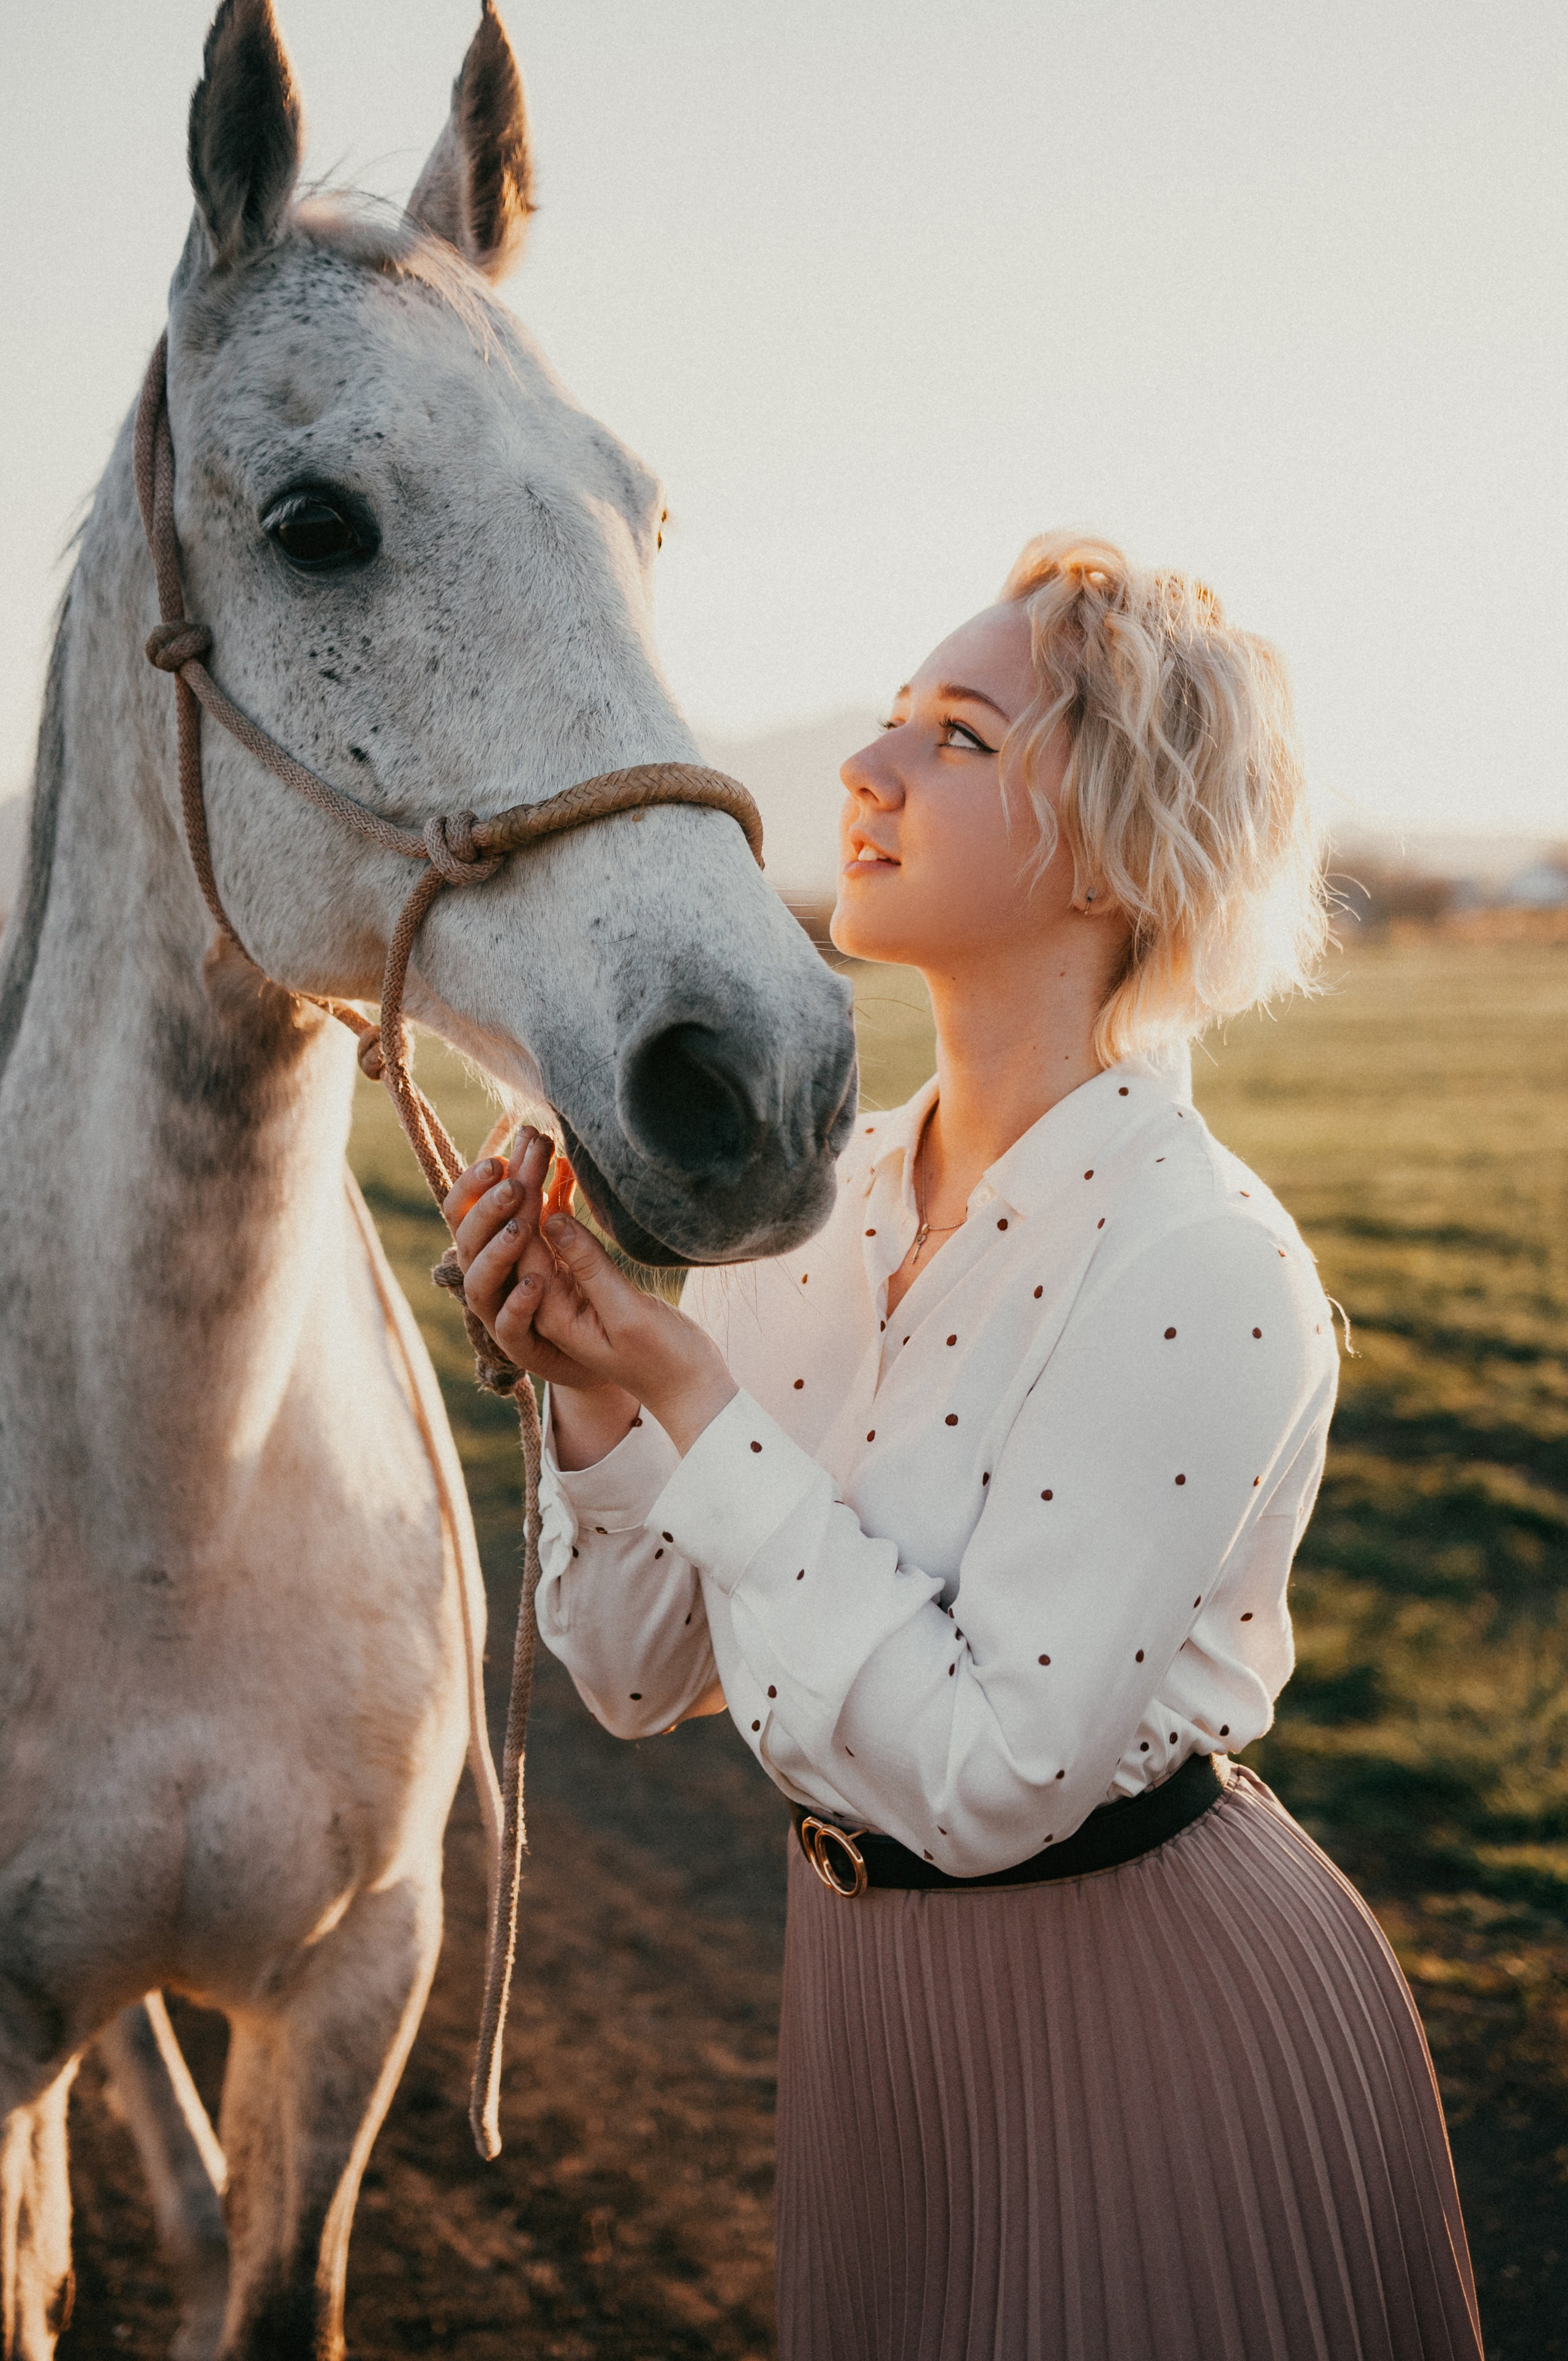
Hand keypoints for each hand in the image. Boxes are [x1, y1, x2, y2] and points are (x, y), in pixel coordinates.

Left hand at [443, 1127, 737, 1456]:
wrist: (688, 1386)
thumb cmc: (663, 1358)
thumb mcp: (627, 1314)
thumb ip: (589, 1269)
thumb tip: (550, 1218)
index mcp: (549, 1314)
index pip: (523, 1246)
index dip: (524, 1197)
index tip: (531, 1155)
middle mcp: (546, 1300)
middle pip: (520, 1233)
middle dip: (523, 1183)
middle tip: (533, 1135)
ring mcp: (563, 1288)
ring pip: (536, 1228)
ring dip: (537, 1186)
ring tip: (542, 1139)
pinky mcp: (582, 1280)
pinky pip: (559, 1235)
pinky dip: (558, 1202)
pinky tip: (563, 1167)